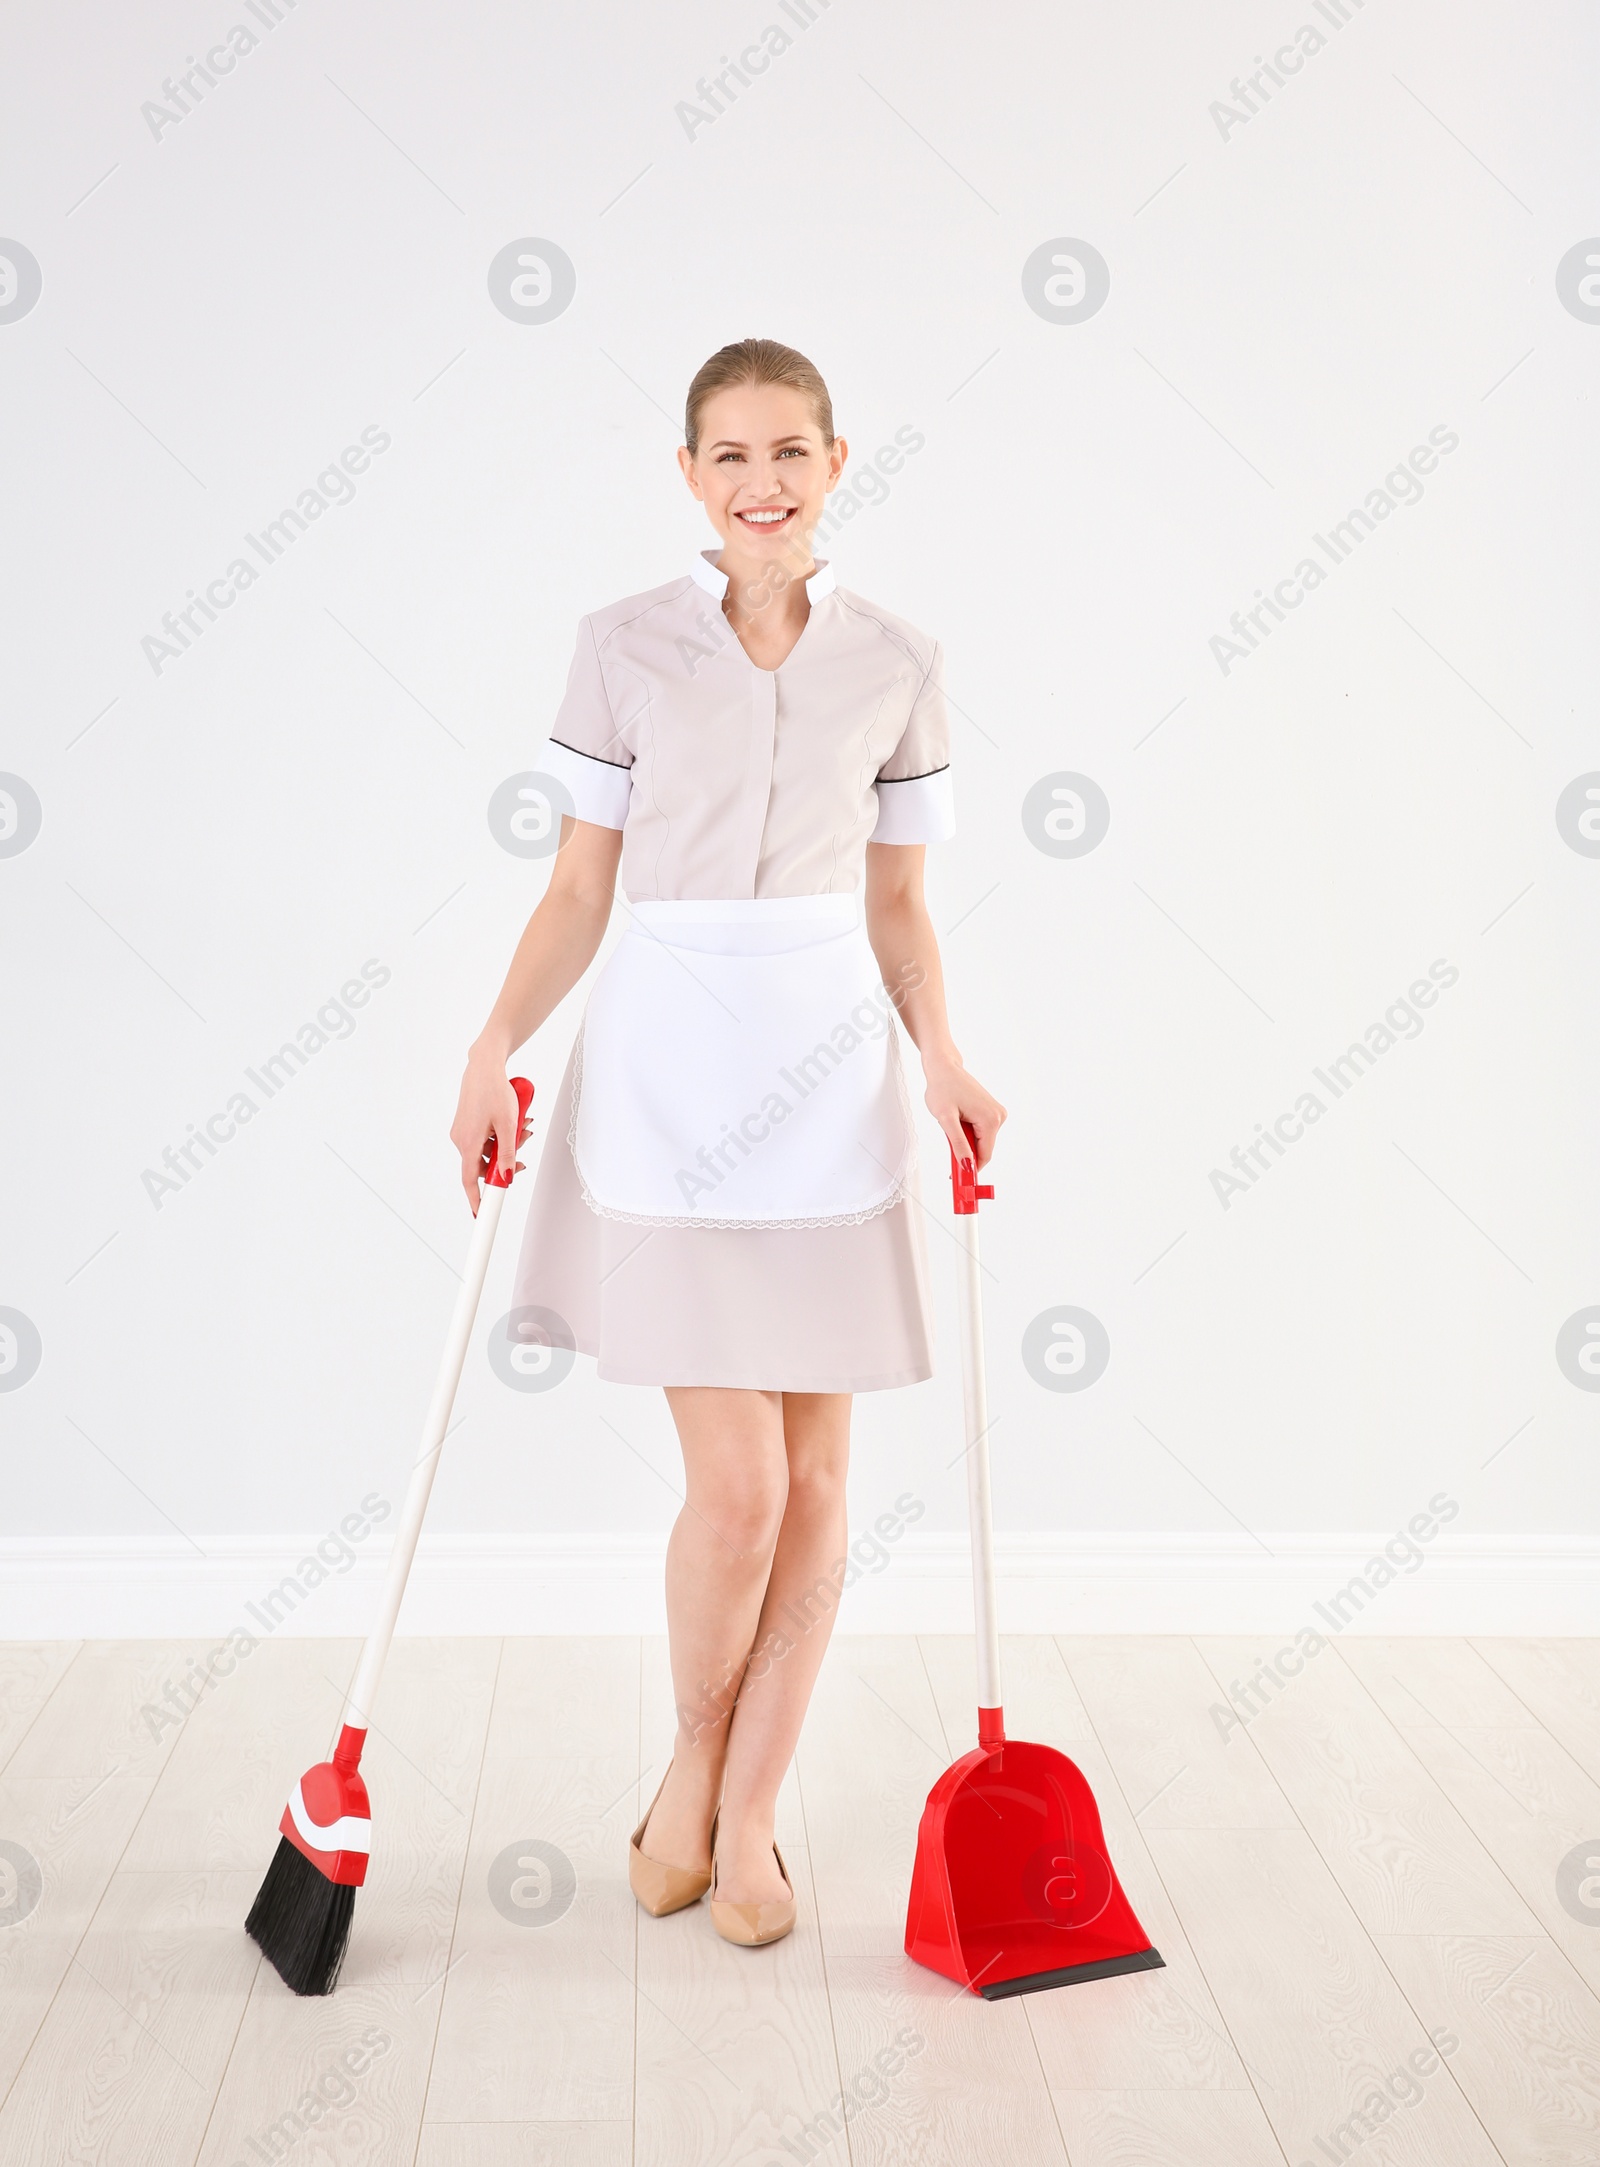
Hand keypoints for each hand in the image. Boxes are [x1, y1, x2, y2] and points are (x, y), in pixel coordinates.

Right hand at [449, 1049, 521, 1212]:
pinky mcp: (467, 1125)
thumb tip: (508, 1177)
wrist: (484, 1066)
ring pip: (487, 1151)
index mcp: (468, 1143)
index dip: (477, 1200)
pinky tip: (514, 1121)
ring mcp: (462, 1132)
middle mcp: (461, 1140)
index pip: (471, 1180)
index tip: (481, 1215)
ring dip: (507, 1144)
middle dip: (506, 1161)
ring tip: (524, 1127)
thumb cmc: (495, 1091)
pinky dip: (499, 1135)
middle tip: (524, 1150)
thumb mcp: (508, 1125)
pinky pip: (484, 1140)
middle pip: (484, 1165)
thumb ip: (508, 1153)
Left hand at [922, 1055, 1005, 1170]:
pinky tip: (957, 1122)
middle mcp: (998, 1116)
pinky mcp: (991, 1111)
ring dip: (966, 1142)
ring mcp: (996, 1113)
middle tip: (949, 1156)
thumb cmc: (942, 1088)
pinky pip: (981, 1132)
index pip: (985, 1155)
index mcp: (991, 1119)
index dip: (972, 1169)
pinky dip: (968, 1134)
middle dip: (967, 1154)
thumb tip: (966, 1164)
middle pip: (983, 1149)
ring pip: (981, 1141)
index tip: (959, 1180)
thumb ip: (957, 1143)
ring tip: (951, 1127)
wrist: (944, 1068)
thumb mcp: (946, 1119)